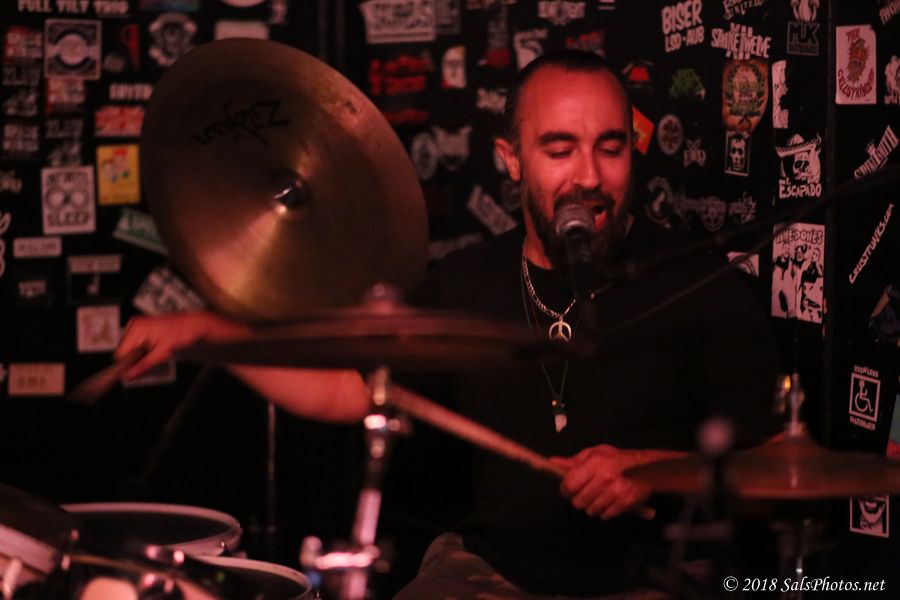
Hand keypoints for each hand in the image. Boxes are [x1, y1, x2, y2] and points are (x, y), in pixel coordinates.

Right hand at [115, 311, 247, 379]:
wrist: (195, 324)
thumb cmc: (182, 333)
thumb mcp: (163, 353)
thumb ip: (144, 365)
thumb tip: (128, 375)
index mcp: (136, 328)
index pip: (120, 353)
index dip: (128, 365)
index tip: (135, 372)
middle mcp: (134, 324)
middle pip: (125, 351)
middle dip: (135, 359)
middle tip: (153, 360)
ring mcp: (138, 325)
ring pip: (131, 349)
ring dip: (141, 355)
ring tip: (157, 353)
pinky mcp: (143, 328)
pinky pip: (137, 344)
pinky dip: (144, 350)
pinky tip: (156, 349)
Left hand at [551, 445, 651, 519]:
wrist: (647, 469)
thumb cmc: (617, 459)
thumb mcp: (595, 453)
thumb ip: (574, 461)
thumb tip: (553, 462)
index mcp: (595, 463)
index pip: (570, 484)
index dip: (565, 490)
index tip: (566, 490)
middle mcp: (605, 478)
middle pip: (579, 501)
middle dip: (577, 500)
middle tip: (583, 494)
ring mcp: (616, 492)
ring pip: (590, 510)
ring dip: (591, 506)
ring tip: (597, 496)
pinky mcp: (625, 503)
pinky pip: (604, 515)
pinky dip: (603, 511)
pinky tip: (608, 501)